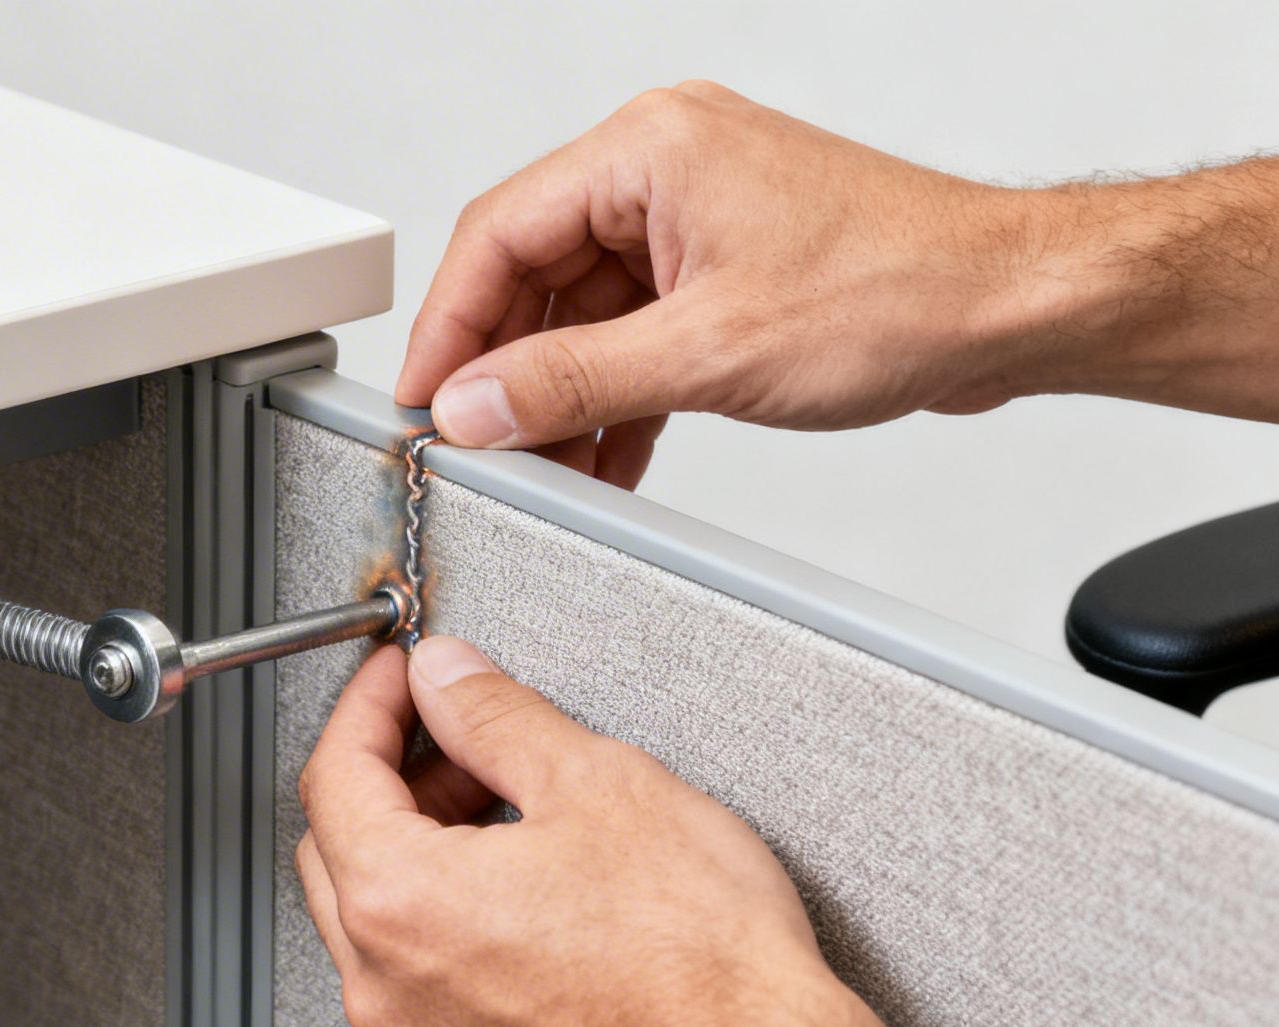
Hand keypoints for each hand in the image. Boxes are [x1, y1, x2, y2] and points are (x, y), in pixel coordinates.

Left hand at [295, 637, 1016, 1026]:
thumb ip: (494, 715)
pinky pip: (421, 988)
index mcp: (400, 904)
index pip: (334, 774)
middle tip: (458, 739)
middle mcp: (388, 991)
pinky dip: (446, 928)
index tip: (400, 679)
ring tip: (508, 816)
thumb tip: (447, 678)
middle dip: (390, 778)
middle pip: (338, 851)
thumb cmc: (702, 963)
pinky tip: (522, 899)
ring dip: (418, 855)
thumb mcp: (596, 783)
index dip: (369, 705)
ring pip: (376, 926)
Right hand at [395, 83, 1278, 484]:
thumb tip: (475, 403)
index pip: (498, 233)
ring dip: (562, 392)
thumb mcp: (710, 353)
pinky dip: (615, 393)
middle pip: (532, 271)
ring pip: (581, 309)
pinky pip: (634, 329)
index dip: (447, 325)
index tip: (422, 401)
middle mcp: (663, 168)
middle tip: (476, 443)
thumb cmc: (902, 289)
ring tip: (544, 466)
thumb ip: (573, 382)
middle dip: (504, 367)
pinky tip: (604, 456)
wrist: (1013, 307)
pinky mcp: (722, 266)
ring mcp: (694, 217)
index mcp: (648, 150)